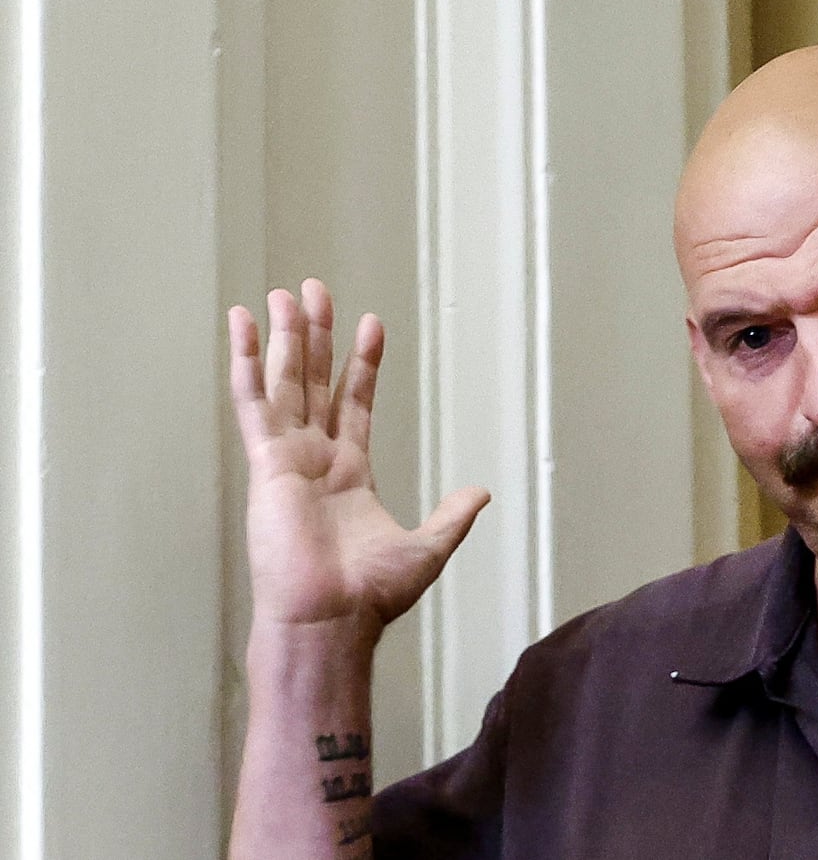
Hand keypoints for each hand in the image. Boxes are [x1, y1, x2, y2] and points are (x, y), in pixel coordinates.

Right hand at [228, 279, 488, 637]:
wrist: (331, 619)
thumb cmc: (368, 595)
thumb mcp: (428, 547)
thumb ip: (452, 515)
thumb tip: (481, 492)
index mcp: (349, 474)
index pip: (355, 403)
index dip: (362, 364)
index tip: (370, 325)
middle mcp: (316, 459)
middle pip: (314, 382)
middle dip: (315, 336)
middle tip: (315, 290)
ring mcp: (288, 457)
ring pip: (285, 382)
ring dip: (284, 338)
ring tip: (286, 294)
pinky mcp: (266, 462)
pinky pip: (253, 402)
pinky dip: (247, 362)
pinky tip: (243, 325)